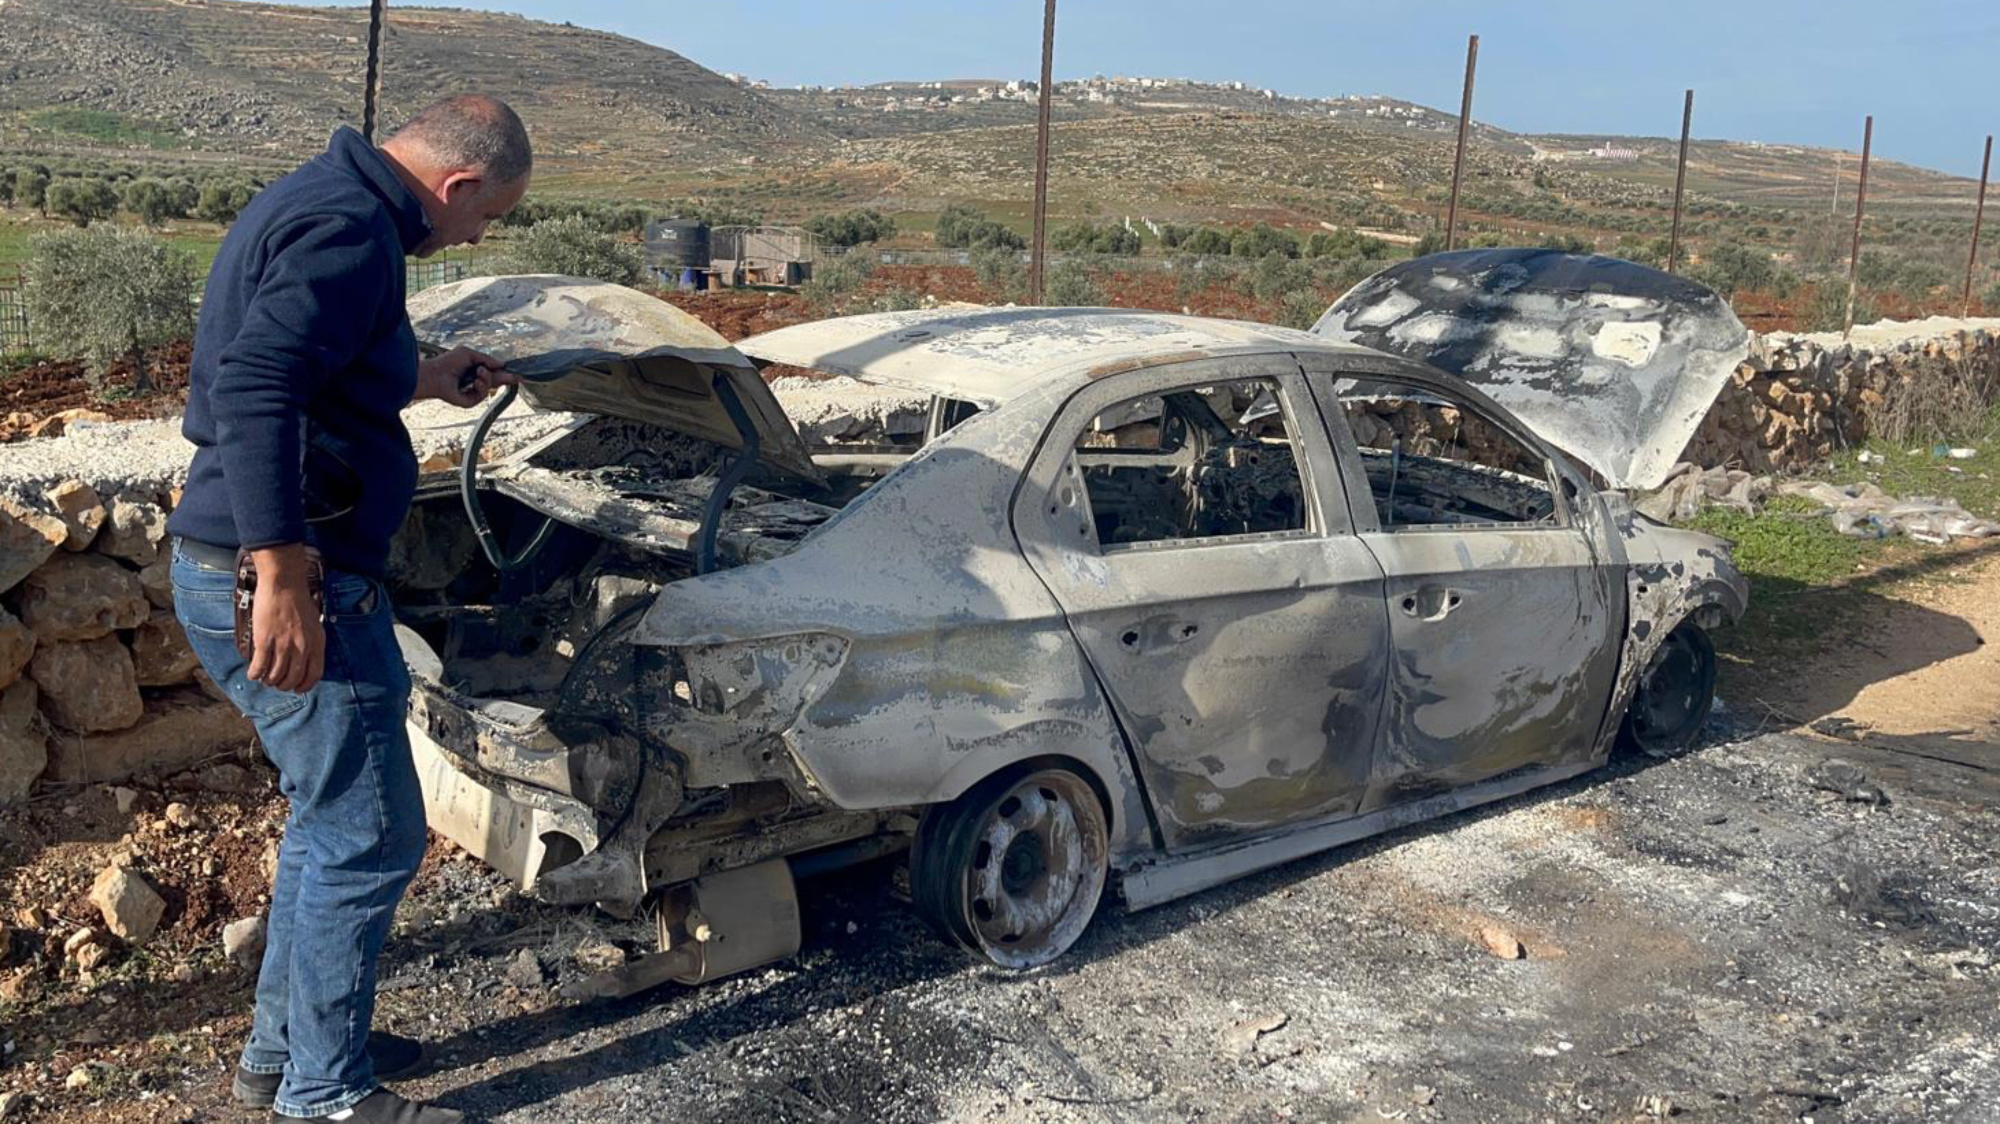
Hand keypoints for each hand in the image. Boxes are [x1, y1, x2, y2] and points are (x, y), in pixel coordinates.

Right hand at [247, 545, 325, 692]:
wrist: (284, 585)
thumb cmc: (299, 601)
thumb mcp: (315, 624)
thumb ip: (312, 642)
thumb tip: (306, 660)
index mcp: (316, 643)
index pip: (314, 675)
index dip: (304, 686)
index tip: (297, 689)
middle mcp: (301, 647)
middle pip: (293, 679)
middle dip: (283, 685)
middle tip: (276, 682)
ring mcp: (283, 644)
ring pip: (275, 676)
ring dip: (268, 680)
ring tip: (264, 677)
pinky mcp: (265, 640)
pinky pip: (259, 666)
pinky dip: (255, 673)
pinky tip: (253, 673)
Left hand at [416, 345, 518, 407]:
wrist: (435, 374)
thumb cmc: (447, 362)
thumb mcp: (469, 354)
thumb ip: (486, 358)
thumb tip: (502, 364)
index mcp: (474, 371)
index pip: (493, 373)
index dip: (504, 372)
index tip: (515, 372)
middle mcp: (474, 382)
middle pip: (495, 382)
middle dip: (506, 378)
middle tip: (517, 377)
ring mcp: (472, 393)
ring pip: (490, 388)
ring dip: (487, 378)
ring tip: (478, 372)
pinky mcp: (469, 402)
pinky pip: (482, 396)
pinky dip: (481, 387)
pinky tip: (475, 381)